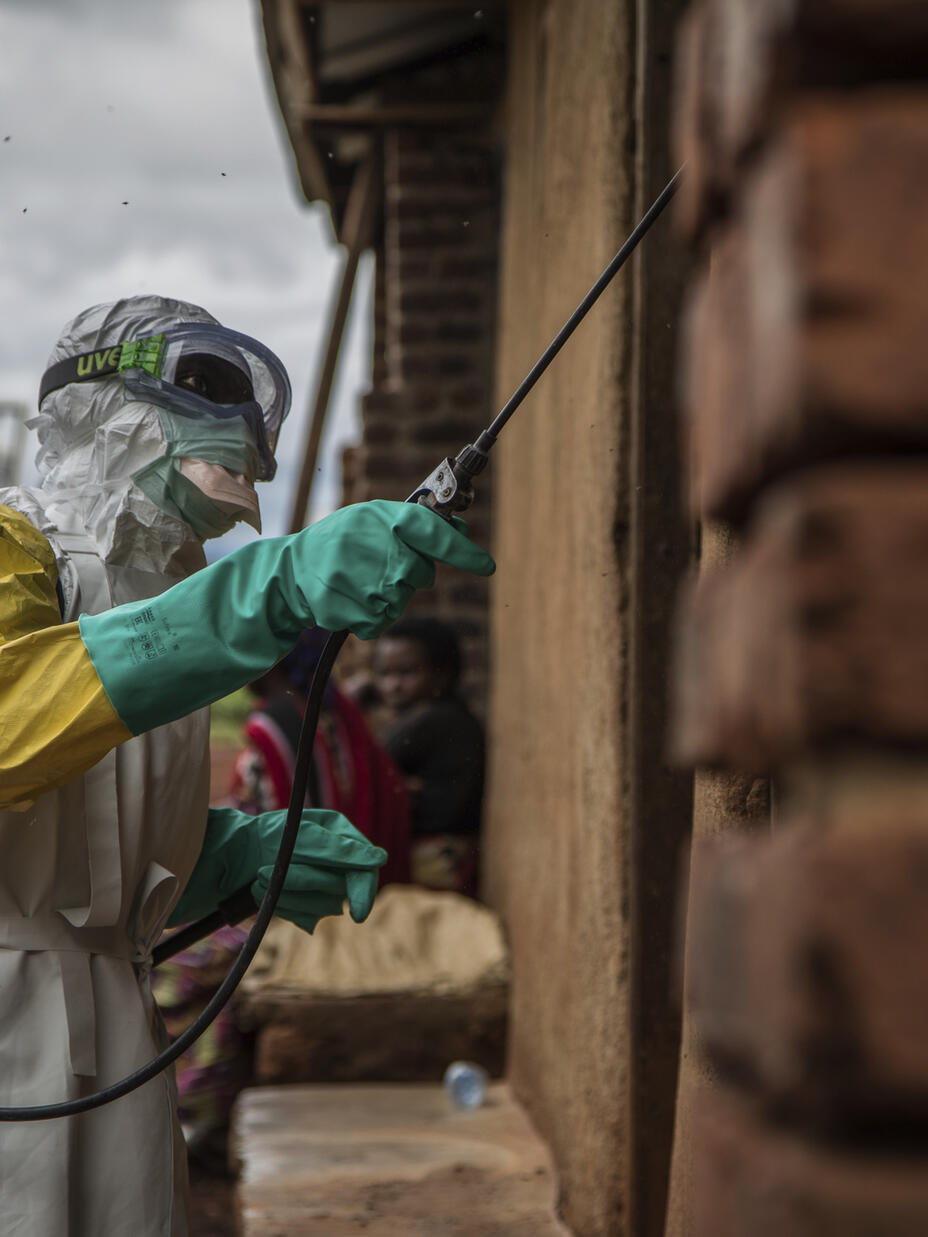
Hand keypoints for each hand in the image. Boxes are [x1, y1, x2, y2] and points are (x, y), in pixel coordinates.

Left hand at [169, 808, 386, 933]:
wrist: (227, 857)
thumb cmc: (264, 837)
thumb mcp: (300, 836)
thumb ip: (339, 850)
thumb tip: (380, 859)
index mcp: (342, 836)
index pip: (365, 869)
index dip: (364, 892)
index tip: (358, 915)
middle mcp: (337, 862)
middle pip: (338, 890)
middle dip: (299, 883)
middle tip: (262, 873)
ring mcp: (323, 885)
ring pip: (321, 907)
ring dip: (285, 895)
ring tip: (258, 878)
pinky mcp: (307, 905)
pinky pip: (305, 917)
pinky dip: (282, 906)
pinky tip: (264, 891)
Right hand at [289, 500, 494, 638]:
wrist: (291, 571)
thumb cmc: (341, 540)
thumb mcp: (375, 520)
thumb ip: (418, 524)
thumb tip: (462, 530)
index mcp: (384, 520)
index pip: (434, 534)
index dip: (463, 551)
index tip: (487, 566)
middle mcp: (376, 551)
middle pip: (420, 576)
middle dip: (408, 575)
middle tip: (381, 565)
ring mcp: (363, 584)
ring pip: (400, 602)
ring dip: (387, 597)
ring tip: (359, 580)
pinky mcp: (350, 613)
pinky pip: (381, 622)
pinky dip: (371, 616)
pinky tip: (351, 599)